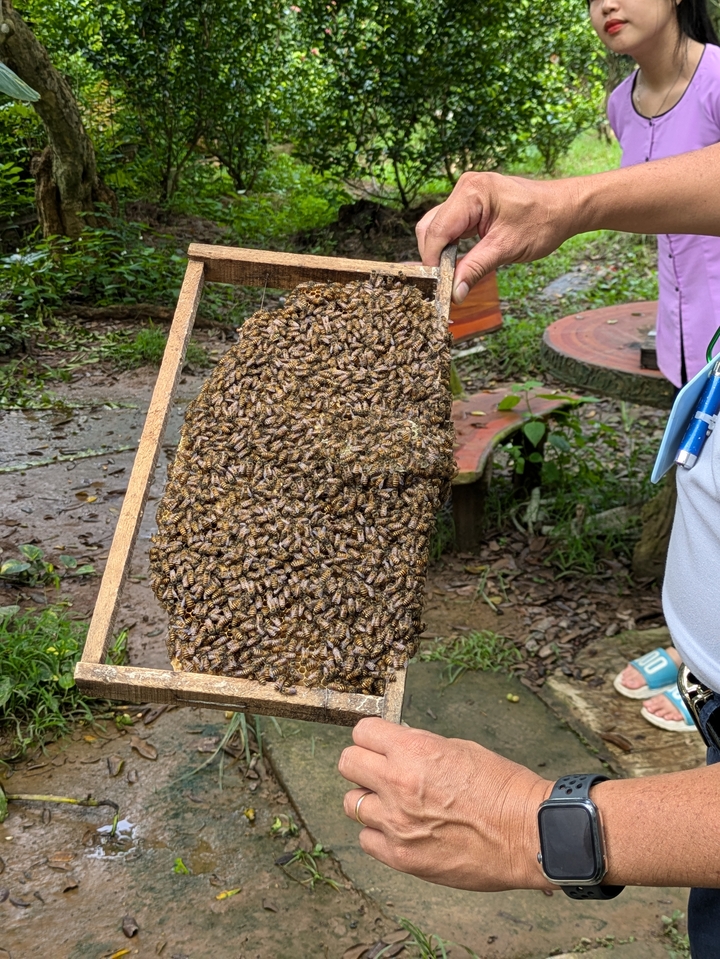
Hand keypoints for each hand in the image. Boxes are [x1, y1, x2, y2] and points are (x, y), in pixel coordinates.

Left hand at [339, 717, 551, 890]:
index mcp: (413, 751)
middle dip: (362, 764)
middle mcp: (397, 784)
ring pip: (351, 804)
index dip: (372, 737)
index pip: (362, 732)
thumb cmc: (502, 787)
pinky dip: (380, 835)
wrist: (528, 833)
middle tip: (380, 772)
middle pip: (347, 763)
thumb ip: (420, 748)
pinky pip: (367, 840)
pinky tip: (403, 831)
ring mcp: (396, 823)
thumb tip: (397, 750)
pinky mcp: (402, 857)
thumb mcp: (459, 749)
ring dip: (370, 801)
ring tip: (394, 805)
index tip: (380, 744)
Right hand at [416, 171, 579, 302]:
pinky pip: (450, 228)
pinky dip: (449, 248)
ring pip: (437, 229)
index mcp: (472, 192)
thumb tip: (454, 293)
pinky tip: (457, 264)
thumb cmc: (542, 221)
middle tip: (443, 285)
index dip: (433, 261)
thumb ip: (475, 269)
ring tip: (450, 277)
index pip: (437, 231)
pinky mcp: (471, 206)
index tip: (436, 287)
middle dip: (434, 258)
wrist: (564, 208)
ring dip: (441, 254)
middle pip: (431, 228)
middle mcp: (465, 189)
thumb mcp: (507, 249)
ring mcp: (467, 196)